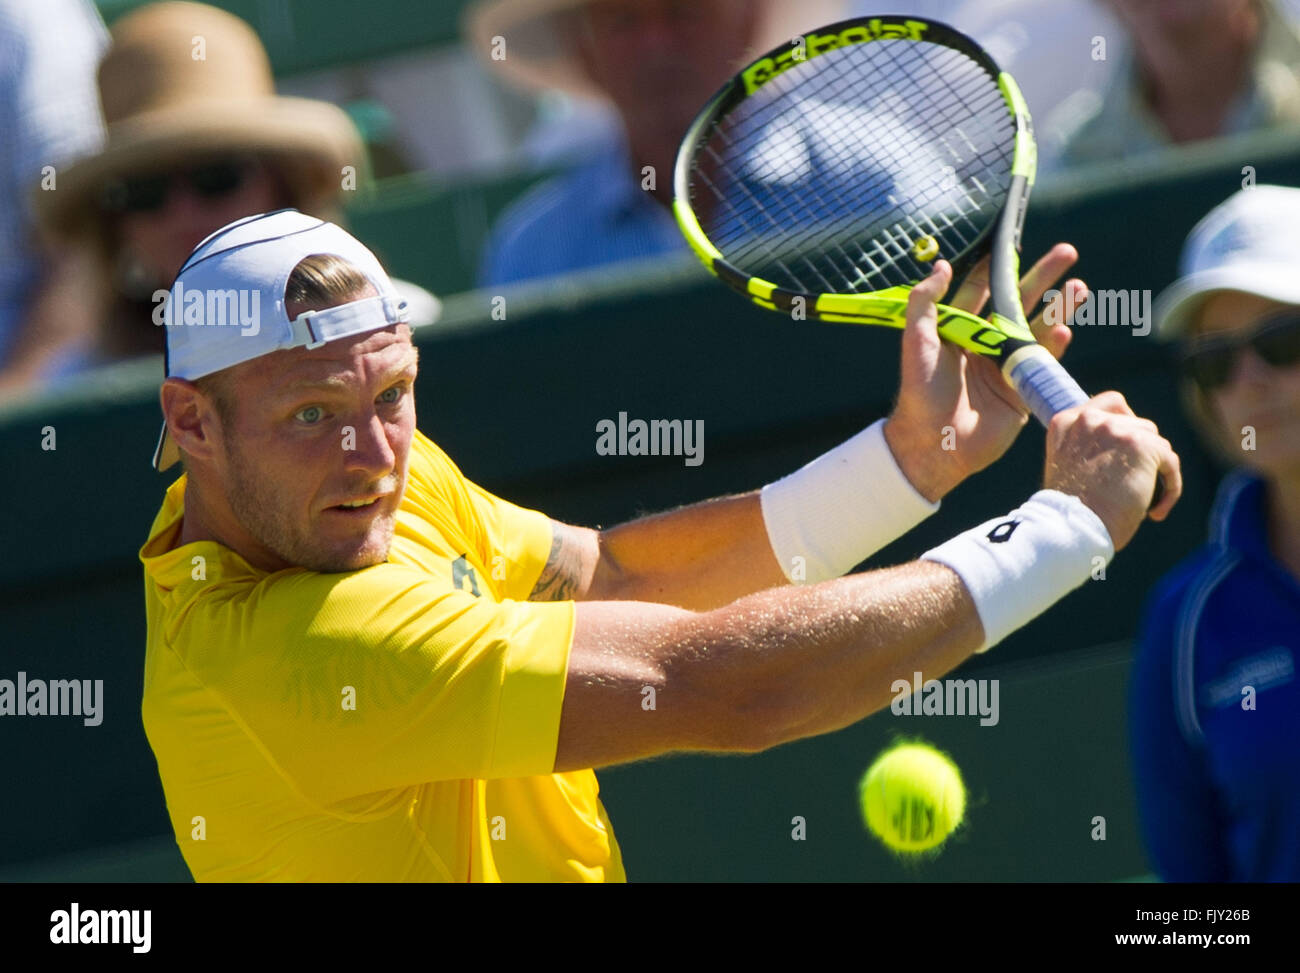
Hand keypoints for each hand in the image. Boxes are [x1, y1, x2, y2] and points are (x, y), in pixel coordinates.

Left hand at [883, 244, 1086, 501]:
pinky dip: (1055, 346)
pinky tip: (1066, 330)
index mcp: (959, 330)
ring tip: (1080, 287)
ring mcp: (1006, 366)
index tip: (1017, 243)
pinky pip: (1043, 363)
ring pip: (1038, 329)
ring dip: (1059, 308)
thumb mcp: (917, 342)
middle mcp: (985, 344)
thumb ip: (925, 303)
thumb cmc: (919, 392)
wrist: (933, 444)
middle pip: (1019, 302)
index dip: (999, 268)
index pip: (983, 290)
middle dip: (1043, 278)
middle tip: (1068, 252)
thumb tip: (942, 264)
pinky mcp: (1022, 390)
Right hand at [1043, 392, 1181, 550]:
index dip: (1125, 423)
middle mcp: (1089, 420)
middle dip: (1141, 452)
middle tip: (1136, 481)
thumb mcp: (1067, 467)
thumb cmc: (1070, 511)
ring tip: (1145, 502)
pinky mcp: (1142, 445)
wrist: (1073, 527)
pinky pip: (1170, 462)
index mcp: (1065, 422)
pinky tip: (1156, 512)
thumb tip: (1121, 451)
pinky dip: (1170, 488)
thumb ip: (1085, 447)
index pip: (1109, 404)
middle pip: (1137, 423)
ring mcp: (1115, 429)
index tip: (1126, 448)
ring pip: (1156, 442)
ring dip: (1155, 471)